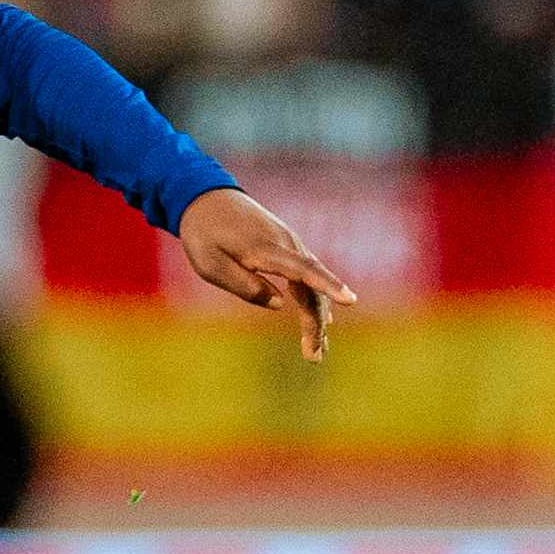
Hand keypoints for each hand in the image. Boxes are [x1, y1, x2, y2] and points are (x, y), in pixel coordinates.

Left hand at [179, 187, 352, 361]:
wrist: (206, 197)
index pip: (303, 270)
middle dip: (317, 322)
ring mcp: (290, 244)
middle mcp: (286, 244)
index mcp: (265, 248)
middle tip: (314, 356)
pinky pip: (308, 275)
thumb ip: (244, 285)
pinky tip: (320, 320)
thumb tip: (278, 304)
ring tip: (316, 350)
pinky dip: (314, 299)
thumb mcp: (211, 265)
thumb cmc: (204, 234)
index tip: (350, 300)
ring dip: (317, 316)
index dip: (327, 286)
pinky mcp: (288, 247)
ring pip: (313, 283)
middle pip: (312, 286)